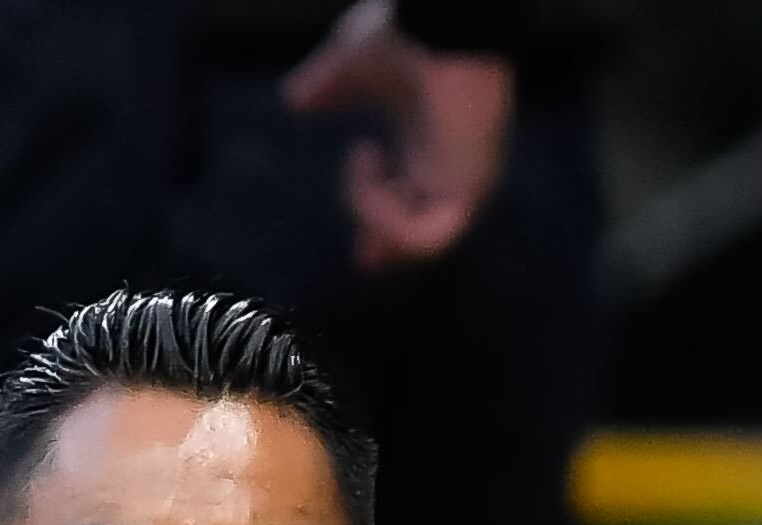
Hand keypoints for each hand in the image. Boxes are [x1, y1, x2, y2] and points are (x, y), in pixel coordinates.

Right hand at [284, 0, 512, 270]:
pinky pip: (427, 236)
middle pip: (421, 228)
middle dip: (388, 247)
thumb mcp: (352, 65)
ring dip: (375, 216)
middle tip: (363, 259)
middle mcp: (448, 164)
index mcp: (429, 139)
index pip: (410, 196)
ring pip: (420, 238)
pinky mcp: (469, 189)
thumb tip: (293, 99)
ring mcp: (462, 179)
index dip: (380, 221)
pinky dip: (388, 221)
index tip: (359, 244)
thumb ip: (326, 86)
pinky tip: (369, 176)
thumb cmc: (406, 36)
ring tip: (362, 165)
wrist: (438, 28)